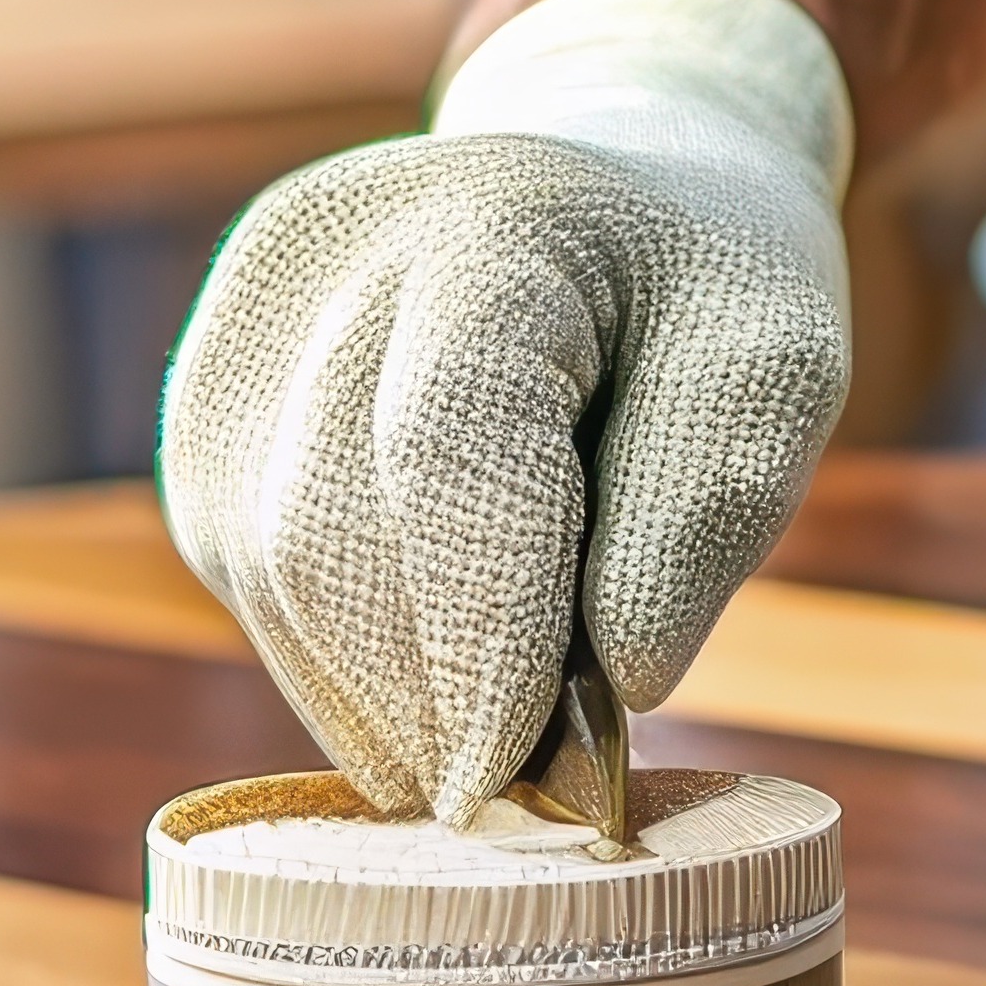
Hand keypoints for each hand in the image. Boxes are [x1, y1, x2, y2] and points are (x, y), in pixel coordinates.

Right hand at [157, 0, 853, 818]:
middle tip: (516, 799)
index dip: (479, 632)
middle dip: (421, 692)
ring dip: (372, 696)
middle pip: (327, 526)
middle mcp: (321, 260)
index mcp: (485, 220)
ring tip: (481, 754)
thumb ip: (706, 517)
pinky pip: (242, 570)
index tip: (522, 778)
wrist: (606, 186)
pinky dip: (334, 661)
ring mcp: (239, 329)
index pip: (444, 449)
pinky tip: (422, 696)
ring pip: (265, 567)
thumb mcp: (776, 370)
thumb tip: (617, 688)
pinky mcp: (209, 404)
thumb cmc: (702, 289)